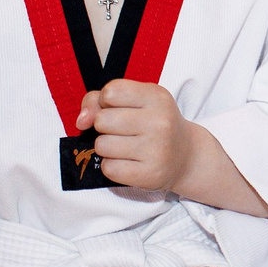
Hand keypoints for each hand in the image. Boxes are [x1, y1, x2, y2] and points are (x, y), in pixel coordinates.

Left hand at [76, 80, 207, 193]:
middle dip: (105, 126)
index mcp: (156, 96)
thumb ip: (98, 100)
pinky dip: (112, 166)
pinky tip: (128, 162)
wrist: (185, 156)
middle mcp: (159, 121)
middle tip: (123, 130)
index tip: (119, 108)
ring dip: (107, 148)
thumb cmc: (152, 123)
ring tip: (126, 147)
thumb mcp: (134, 101)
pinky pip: (108, 168)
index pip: (110, 92)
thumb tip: (81, 121)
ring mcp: (156, 149)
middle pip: (102, 120)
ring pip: (102, 145)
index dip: (106, 102)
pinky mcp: (149, 174)